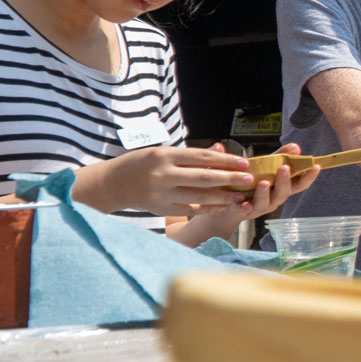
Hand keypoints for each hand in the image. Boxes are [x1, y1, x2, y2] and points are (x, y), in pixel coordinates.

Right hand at [78, 145, 259, 216]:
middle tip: (249, 179)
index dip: (225, 160)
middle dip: (230, 179)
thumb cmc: (140, 164)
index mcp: (165, 156)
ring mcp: (162, 194)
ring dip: (223, 197)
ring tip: (240, 196)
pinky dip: (208, 208)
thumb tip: (219, 152)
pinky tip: (223, 206)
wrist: (111, 184)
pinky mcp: (161, 208)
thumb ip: (188, 155)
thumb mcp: (160, 152)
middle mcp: (164, 174)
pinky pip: (190, 209)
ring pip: (199, 196)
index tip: (244, 162)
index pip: (201, 157)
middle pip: (204, 177)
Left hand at [191, 143, 320, 223]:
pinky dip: (244, 207)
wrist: (226, 204)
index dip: (308, 176)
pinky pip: (244, 210)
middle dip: (285, 180)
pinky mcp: (242, 211)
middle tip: (284, 168)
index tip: (315, 166)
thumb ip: (278, 157)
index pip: (299, 183)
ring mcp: (259, 206)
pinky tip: (243, 203)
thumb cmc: (249, 183)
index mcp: (281, 187)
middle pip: (284, 192)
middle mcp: (274, 198)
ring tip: (263, 183)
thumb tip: (295, 146)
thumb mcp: (264, 168)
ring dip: (265, 193)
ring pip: (266, 202)